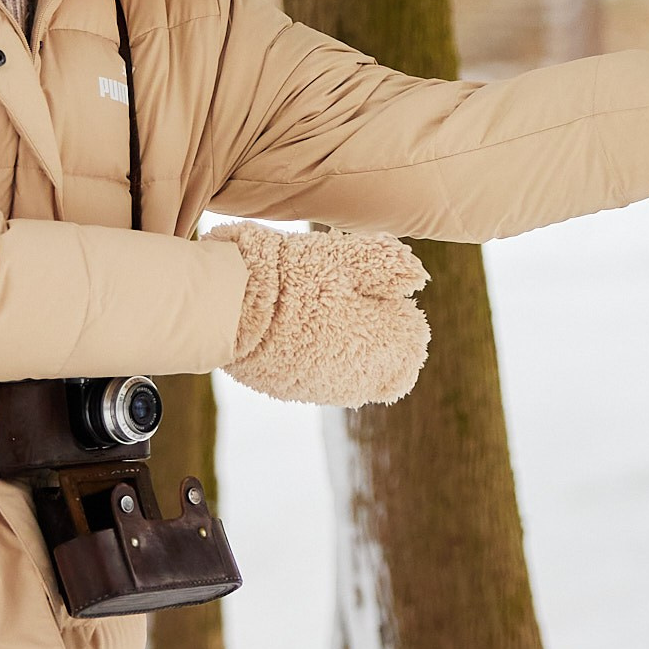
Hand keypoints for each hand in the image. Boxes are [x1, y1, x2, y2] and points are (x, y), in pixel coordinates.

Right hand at [210, 220, 429, 406]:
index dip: (400, 316)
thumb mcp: (346, 256)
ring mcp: (326, 390)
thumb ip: (388, 267)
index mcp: (383, 345)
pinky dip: (324, 361)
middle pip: (390, 367)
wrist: (230, 305)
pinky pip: (325, 381)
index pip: (414, 344)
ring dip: (353, 353)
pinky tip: (302, 332)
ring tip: (323, 316)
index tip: (379, 296)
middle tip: (354, 306)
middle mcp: (360, 379)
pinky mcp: (294, 392)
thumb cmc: (291, 274)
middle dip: (382, 340)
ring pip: (358, 377)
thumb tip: (418, 278)